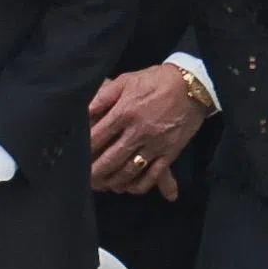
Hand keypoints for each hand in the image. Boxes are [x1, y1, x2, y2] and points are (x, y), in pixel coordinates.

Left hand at [87, 64, 208, 194]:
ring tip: (102, 185)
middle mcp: (138, 132)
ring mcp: (155, 144)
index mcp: (124, 112)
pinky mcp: (170, 152)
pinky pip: (153, 175)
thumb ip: (103, 96)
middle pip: (110, 159)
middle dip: (94, 172)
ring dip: (113, 181)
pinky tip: (129, 188)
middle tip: (84, 179)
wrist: (192, 85)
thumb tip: (84, 110)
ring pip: (129, 170)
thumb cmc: (156, 80)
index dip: (83, 149)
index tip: (75, 157)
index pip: (97, 137)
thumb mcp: (126, 80)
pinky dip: (139, 185)